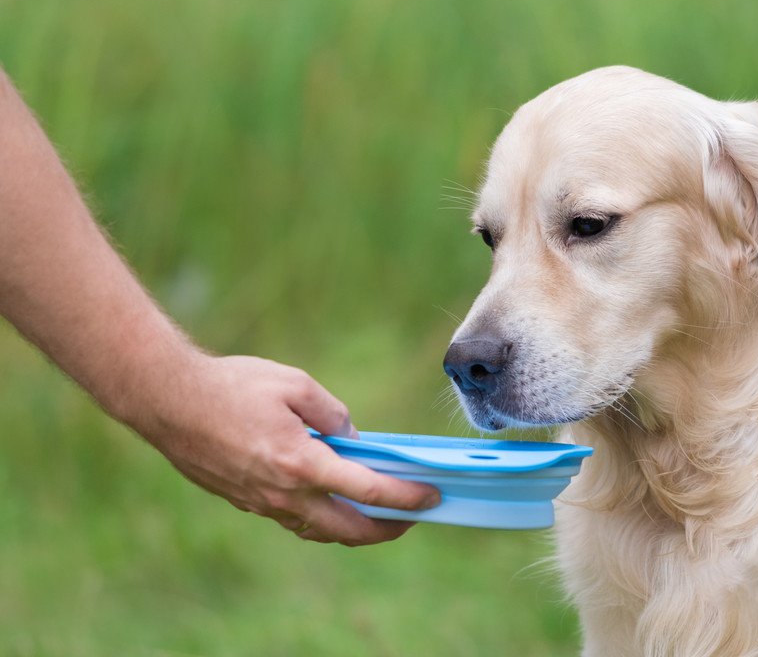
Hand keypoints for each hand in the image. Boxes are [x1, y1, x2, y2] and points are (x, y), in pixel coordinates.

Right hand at [132, 352, 439, 545]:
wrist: (168, 401)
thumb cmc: (232, 385)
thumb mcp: (295, 384)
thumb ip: (332, 413)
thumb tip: (352, 438)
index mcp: (302, 462)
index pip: (369, 490)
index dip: (406, 497)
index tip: (432, 496)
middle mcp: (284, 493)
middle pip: (348, 529)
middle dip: (387, 529)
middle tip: (412, 518)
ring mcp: (262, 503)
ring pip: (319, 531)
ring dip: (353, 529)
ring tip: (377, 516)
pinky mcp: (244, 501)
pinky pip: (293, 521)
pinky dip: (321, 519)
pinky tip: (331, 503)